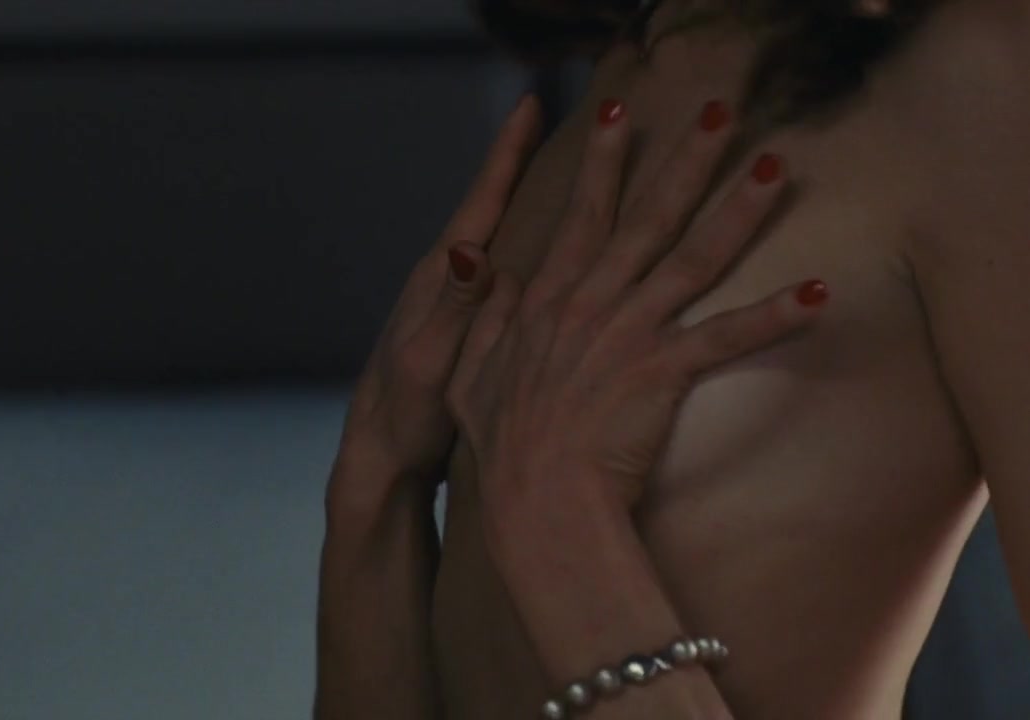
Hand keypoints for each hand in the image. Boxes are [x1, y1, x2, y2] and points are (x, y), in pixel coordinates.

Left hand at [329, 96, 543, 513]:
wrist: (379, 459)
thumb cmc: (405, 417)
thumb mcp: (429, 364)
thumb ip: (452, 308)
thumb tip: (471, 248)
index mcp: (439, 282)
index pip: (479, 204)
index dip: (505, 155)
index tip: (529, 104)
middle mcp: (440, 282)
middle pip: (483, 207)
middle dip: (512, 162)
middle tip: (543, 117)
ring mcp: (445, 303)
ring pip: (486, 235)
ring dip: (512, 198)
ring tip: (543, 167)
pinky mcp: (454, 326)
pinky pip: (491, 269)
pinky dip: (512, 243)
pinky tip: (526, 249)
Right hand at [446, 99, 829, 529]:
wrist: (538, 498)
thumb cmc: (505, 445)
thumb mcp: (469, 375)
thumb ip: (483, 318)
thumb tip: (492, 270)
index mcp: (549, 300)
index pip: (580, 217)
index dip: (600, 162)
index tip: (617, 113)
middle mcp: (592, 303)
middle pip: (645, 218)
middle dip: (683, 161)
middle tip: (718, 112)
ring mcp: (630, 334)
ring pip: (693, 260)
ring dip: (737, 211)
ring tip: (776, 169)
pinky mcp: (662, 372)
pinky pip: (727, 337)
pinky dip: (775, 316)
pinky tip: (819, 291)